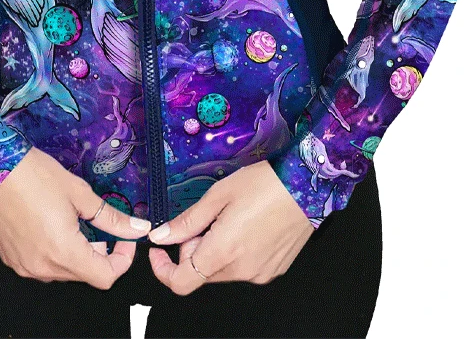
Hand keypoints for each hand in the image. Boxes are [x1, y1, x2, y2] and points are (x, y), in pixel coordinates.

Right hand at [0, 146, 150, 287]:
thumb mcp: (80, 193)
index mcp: (63, 252)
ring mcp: (24, 267)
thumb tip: (138, 228)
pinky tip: (52, 226)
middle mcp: (42, 268)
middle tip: (100, 225)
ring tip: (74, 223)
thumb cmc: (35, 175)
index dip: (122, 259)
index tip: (124, 238)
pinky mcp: (12, 260)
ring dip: (77, 253)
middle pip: (84, 274)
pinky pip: (43, 266)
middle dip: (100, 253)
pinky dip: (56, 253)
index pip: (105, 277)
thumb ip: (111, 218)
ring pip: (63, 272)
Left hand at [147, 160, 313, 292]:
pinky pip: (243, 268)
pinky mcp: (273, 270)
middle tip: (206, 219)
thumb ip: (187, 221)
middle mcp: (242, 271)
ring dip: (215, 250)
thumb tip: (161, 235)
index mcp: (224, 252)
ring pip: (221, 271)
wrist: (306, 185)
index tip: (160, 251)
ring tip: (231, 218)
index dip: (163, 269)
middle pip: (201, 273)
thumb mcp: (218, 195)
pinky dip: (236, 253)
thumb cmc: (266, 184)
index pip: (181, 282)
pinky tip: (247, 226)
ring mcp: (260, 273)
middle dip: (194, 249)